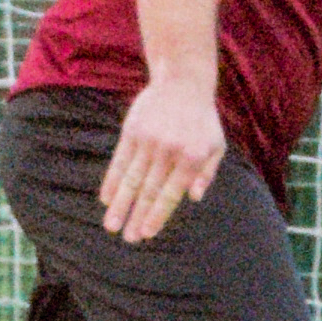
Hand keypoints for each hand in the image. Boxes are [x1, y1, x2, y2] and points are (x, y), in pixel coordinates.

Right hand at [103, 81, 226, 244]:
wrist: (183, 81)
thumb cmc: (202, 119)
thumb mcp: (216, 145)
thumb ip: (206, 173)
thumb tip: (194, 198)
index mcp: (191, 157)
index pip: (170, 194)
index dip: (157, 215)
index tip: (146, 233)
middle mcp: (169, 151)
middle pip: (149, 191)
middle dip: (136, 217)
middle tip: (128, 239)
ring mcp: (148, 140)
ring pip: (131, 179)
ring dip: (120, 204)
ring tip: (111, 225)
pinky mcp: (132, 130)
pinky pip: (119, 160)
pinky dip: (111, 181)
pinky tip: (105, 198)